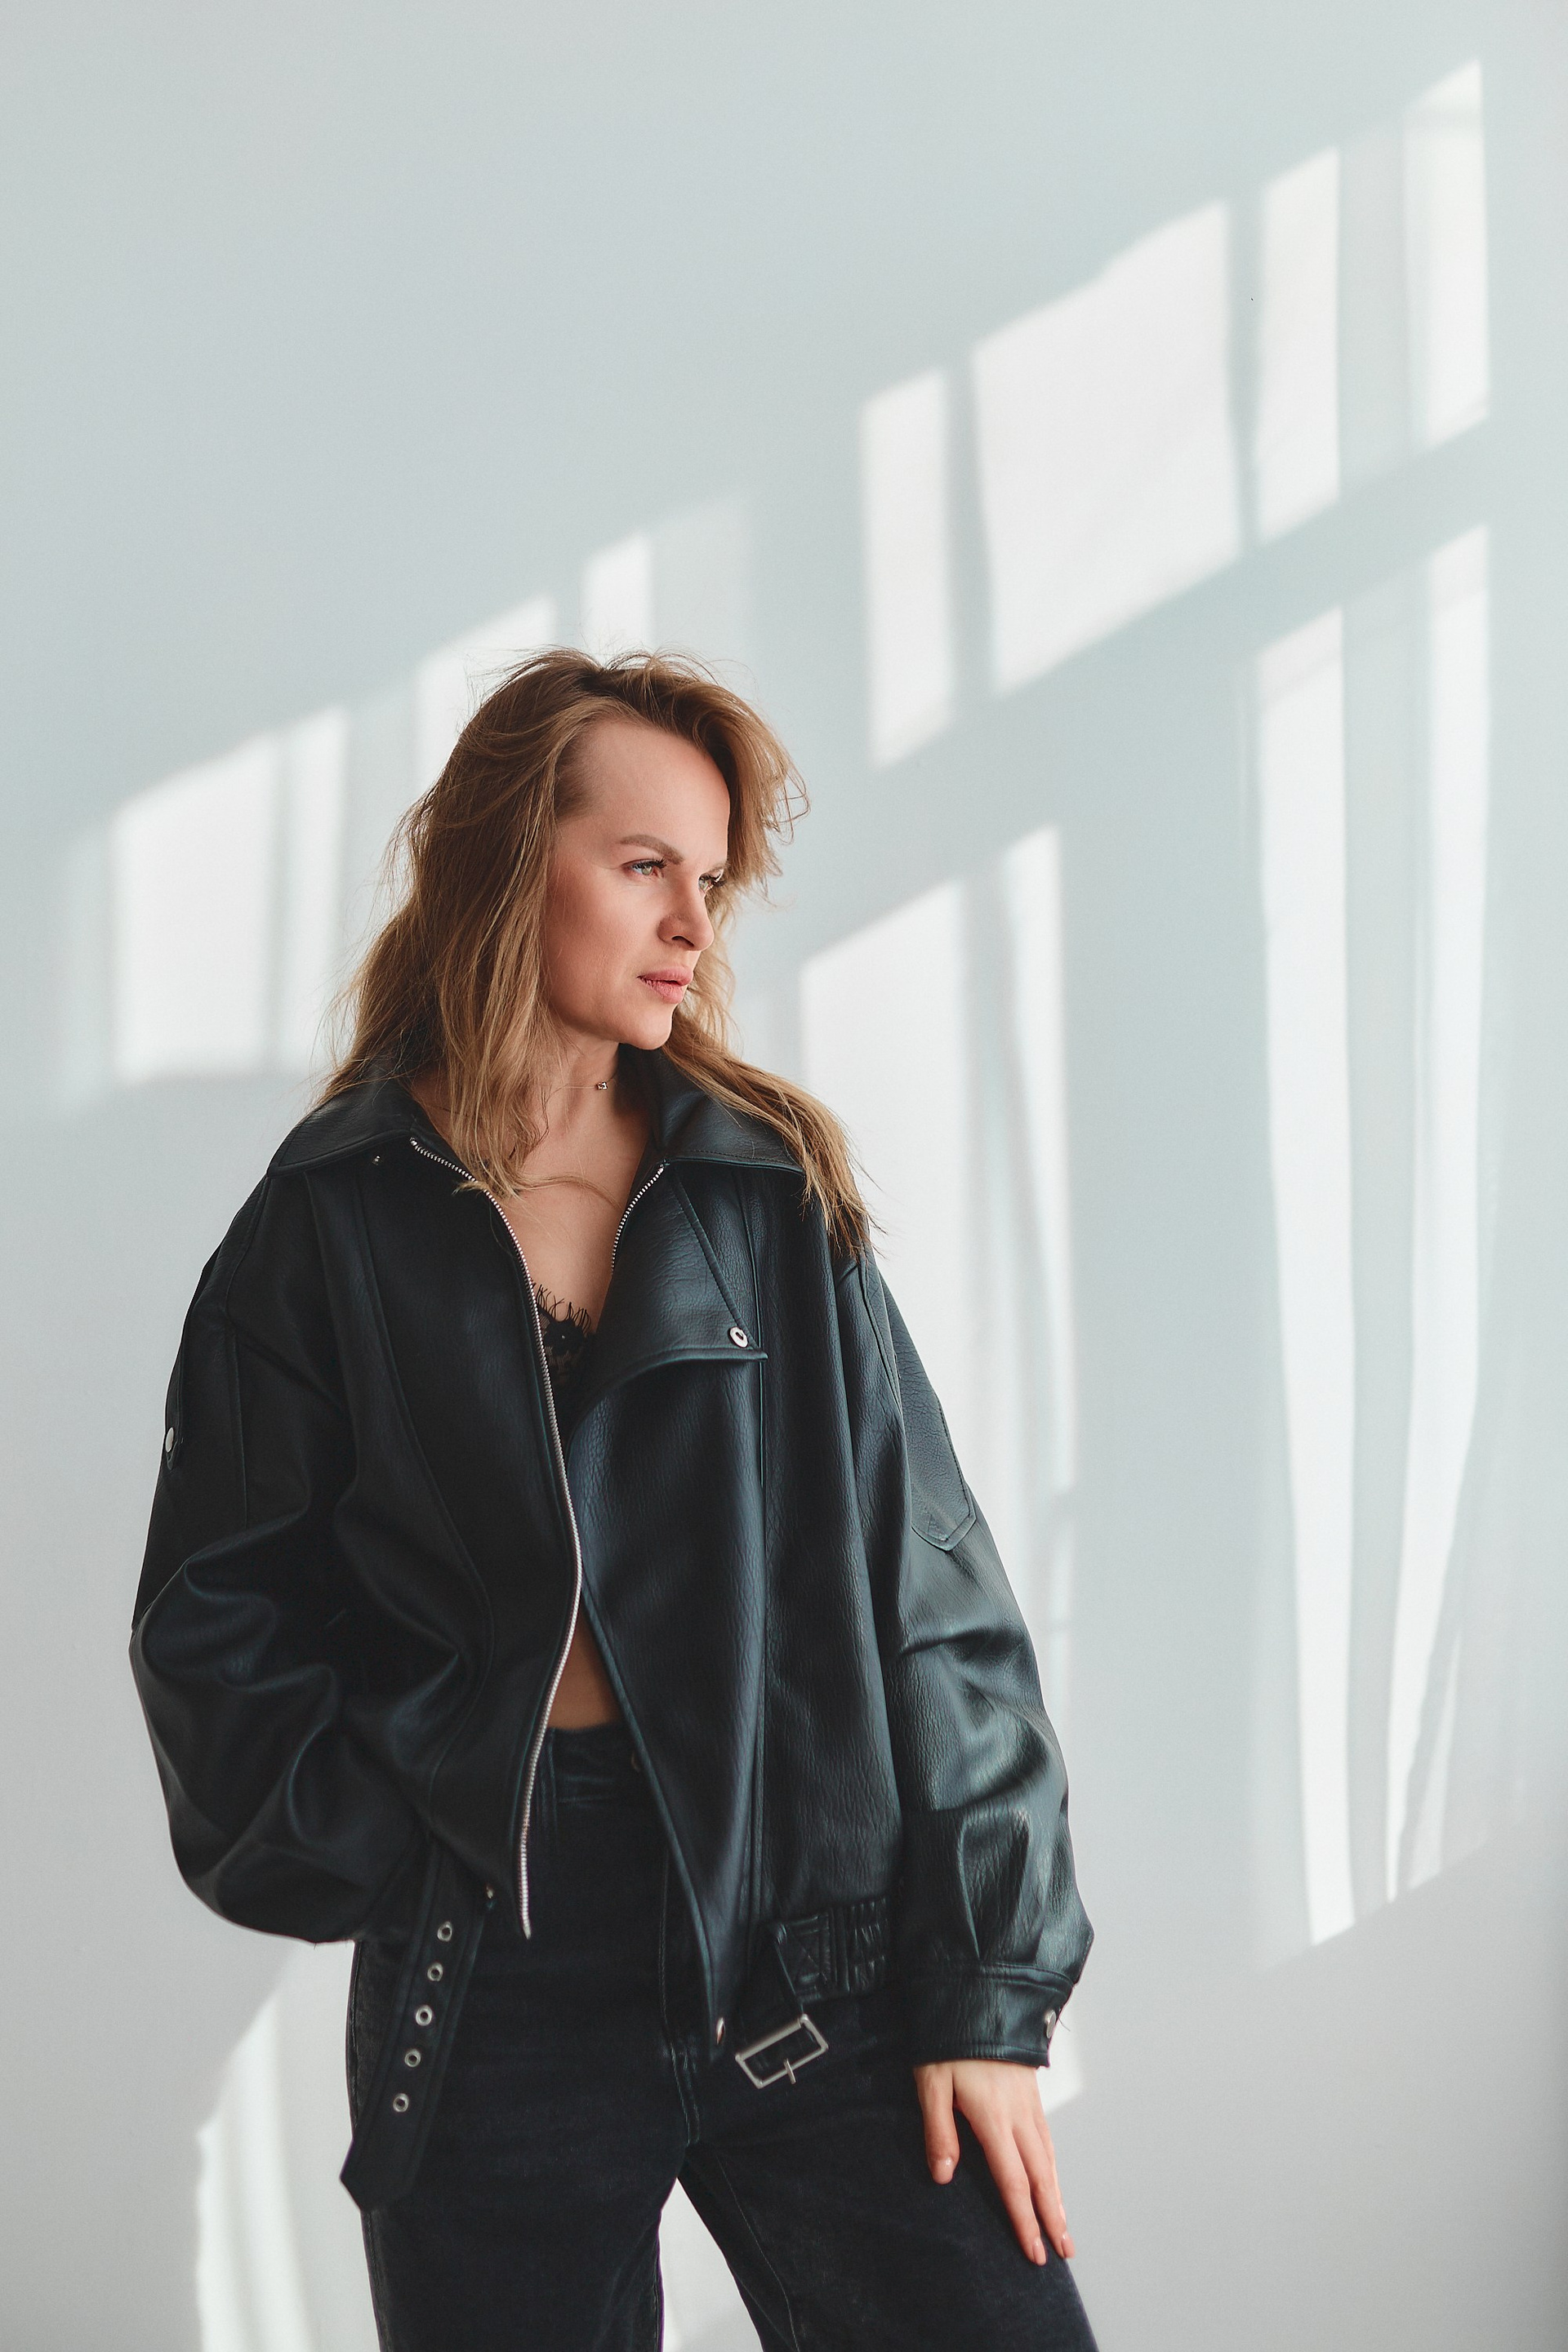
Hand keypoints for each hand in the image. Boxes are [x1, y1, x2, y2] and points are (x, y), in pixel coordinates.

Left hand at [913, 2058, 1073, 2265]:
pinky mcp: (1032, 2091)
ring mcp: (1030, 2102)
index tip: (1034, 2251)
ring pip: (1049, 2158)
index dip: (1024, 2220)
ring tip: (1064, 2226)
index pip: (1013, 2181)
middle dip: (1052, 2217)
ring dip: (1057, 2195)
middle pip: (1040, 2176)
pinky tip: (1052, 2178)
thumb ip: (938, 2130)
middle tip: (1063, 2252)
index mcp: (994, 2118)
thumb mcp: (932, 2082)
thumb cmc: (950, 2039)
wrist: (979, 1993)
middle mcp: (1019, 2115)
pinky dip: (1053, 2167)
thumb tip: (944, 2177)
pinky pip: (1048, 2138)